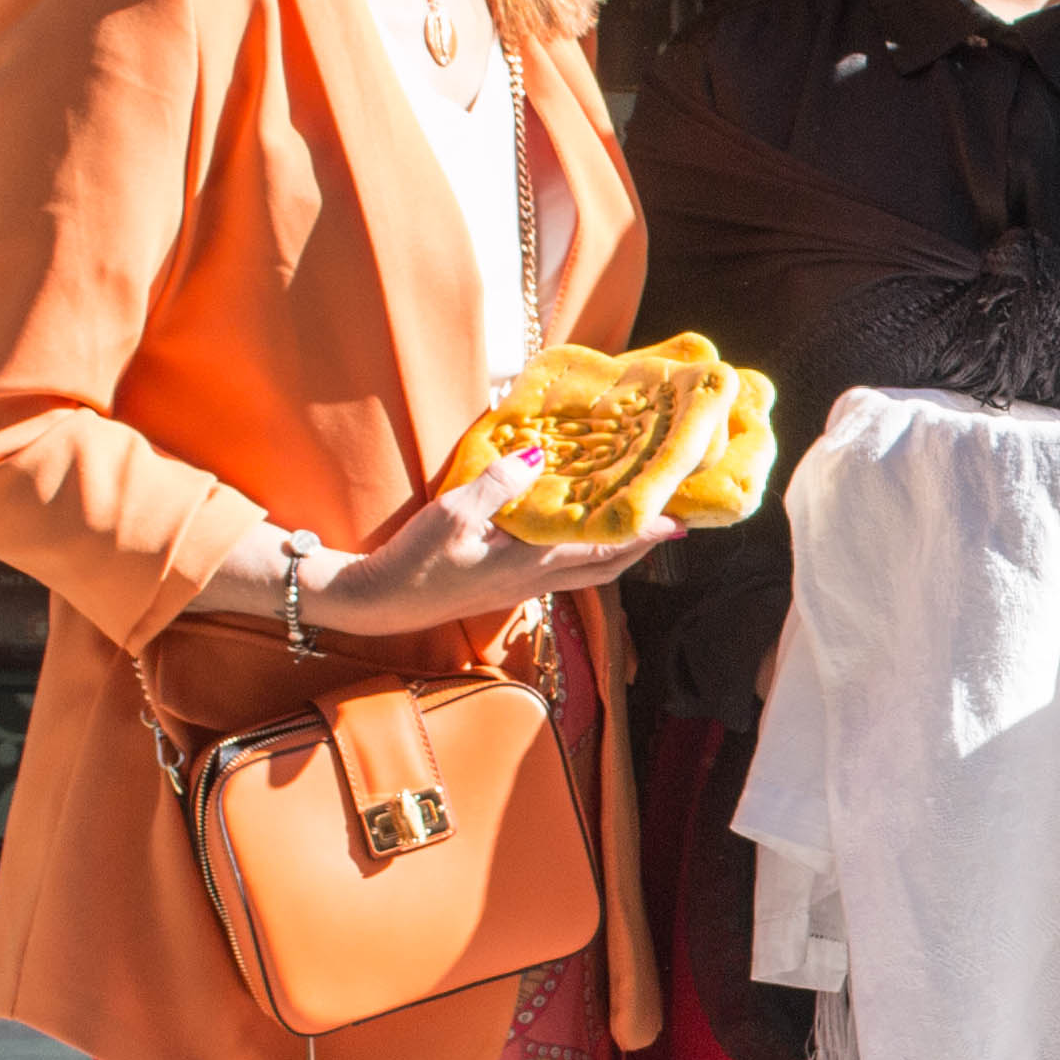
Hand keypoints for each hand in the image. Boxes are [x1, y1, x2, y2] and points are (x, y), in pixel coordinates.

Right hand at [292, 458, 670, 634]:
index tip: (679, 521)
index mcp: (531, 564)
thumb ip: (498, 484)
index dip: (643, 536)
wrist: (379, 602)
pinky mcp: (501, 586)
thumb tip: (539, 456)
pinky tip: (572, 534)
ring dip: (613, 551)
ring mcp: (518, 587)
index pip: (602, 549)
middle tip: (670, 523)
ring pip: (583, 572)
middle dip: (640, 547)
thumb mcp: (454, 514)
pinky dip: (579, 552)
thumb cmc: (416, 562)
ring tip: (632, 526)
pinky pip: (557, 570)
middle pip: (604, 567)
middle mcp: (534, 580)